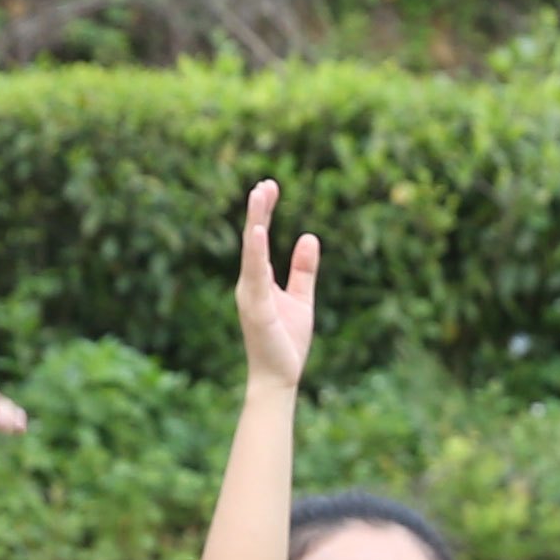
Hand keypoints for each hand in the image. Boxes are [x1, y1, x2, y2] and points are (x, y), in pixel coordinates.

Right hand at [234, 183, 320, 393]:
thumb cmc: (286, 342)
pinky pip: (255, 275)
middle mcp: (249, 283)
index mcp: (259, 280)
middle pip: (253, 239)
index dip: (264, 212)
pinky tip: (258, 232)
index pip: (261, 239)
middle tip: (266, 182)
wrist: (278, 378)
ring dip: (255, 221)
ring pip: (252, 251)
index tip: (270, 186)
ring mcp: (250, 294)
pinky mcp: (256, 307)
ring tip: (259, 194)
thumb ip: (303, 269)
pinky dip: (256, 252)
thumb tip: (309, 236)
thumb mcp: (301, 299)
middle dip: (259, 209)